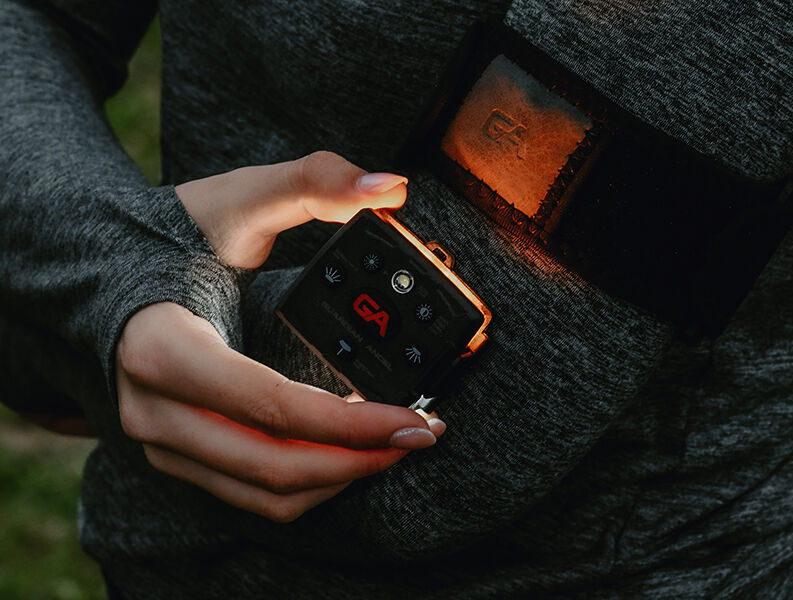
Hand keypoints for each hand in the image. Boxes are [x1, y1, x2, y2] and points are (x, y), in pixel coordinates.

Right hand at [117, 152, 444, 522]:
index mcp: (162, 347)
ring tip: (393, 445)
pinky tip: (346, 453)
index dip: (350, 422)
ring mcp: (162, 440)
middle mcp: (154, 409)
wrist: (107, 270)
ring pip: (264, 491)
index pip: (270, 405)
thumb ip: (315, 181)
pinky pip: (249, 492)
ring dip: (338, 477)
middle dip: (359, 458)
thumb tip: (390, 187)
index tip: (413, 418)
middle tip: (420, 434)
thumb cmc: (173, 234)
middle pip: (274, 463)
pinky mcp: (177, 453)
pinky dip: (307, 482)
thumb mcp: (241, 196)